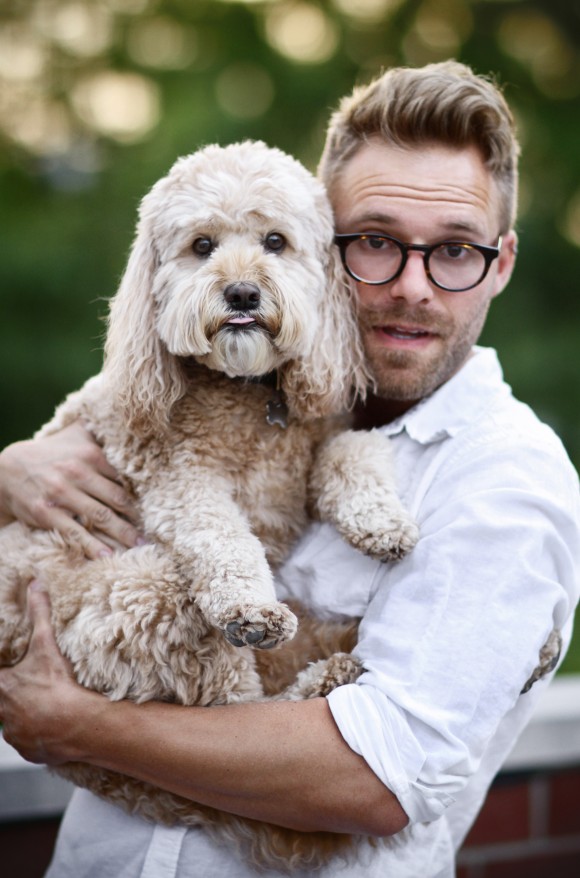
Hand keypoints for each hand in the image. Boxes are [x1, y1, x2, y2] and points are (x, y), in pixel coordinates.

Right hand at [0, 423, 140, 557]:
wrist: (8, 469)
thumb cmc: (52, 452)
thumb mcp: (77, 434)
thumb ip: (103, 433)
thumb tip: (133, 430)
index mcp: (90, 454)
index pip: (124, 478)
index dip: (142, 495)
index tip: (157, 509)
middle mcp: (78, 473)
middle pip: (117, 499)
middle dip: (137, 519)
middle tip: (154, 533)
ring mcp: (62, 495)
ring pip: (100, 517)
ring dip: (122, 534)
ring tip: (139, 547)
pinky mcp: (47, 513)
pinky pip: (74, 533)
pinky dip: (92, 546)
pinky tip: (107, 557)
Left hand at [0, 582, 89, 765]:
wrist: (78, 722)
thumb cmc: (58, 685)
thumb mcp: (46, 645)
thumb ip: (39, 614)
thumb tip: (36, 587)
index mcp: (2, 688)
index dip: (4, 677)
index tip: (9, 676)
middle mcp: (3, 714)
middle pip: (1, 704)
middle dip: (12, 696)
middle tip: (29, 689)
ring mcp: (15, 736)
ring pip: (13, 725)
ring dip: (24, 716)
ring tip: (43, 706)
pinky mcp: (29, 751)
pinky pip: (29, 743)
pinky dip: (37, 735)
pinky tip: (51, 726)